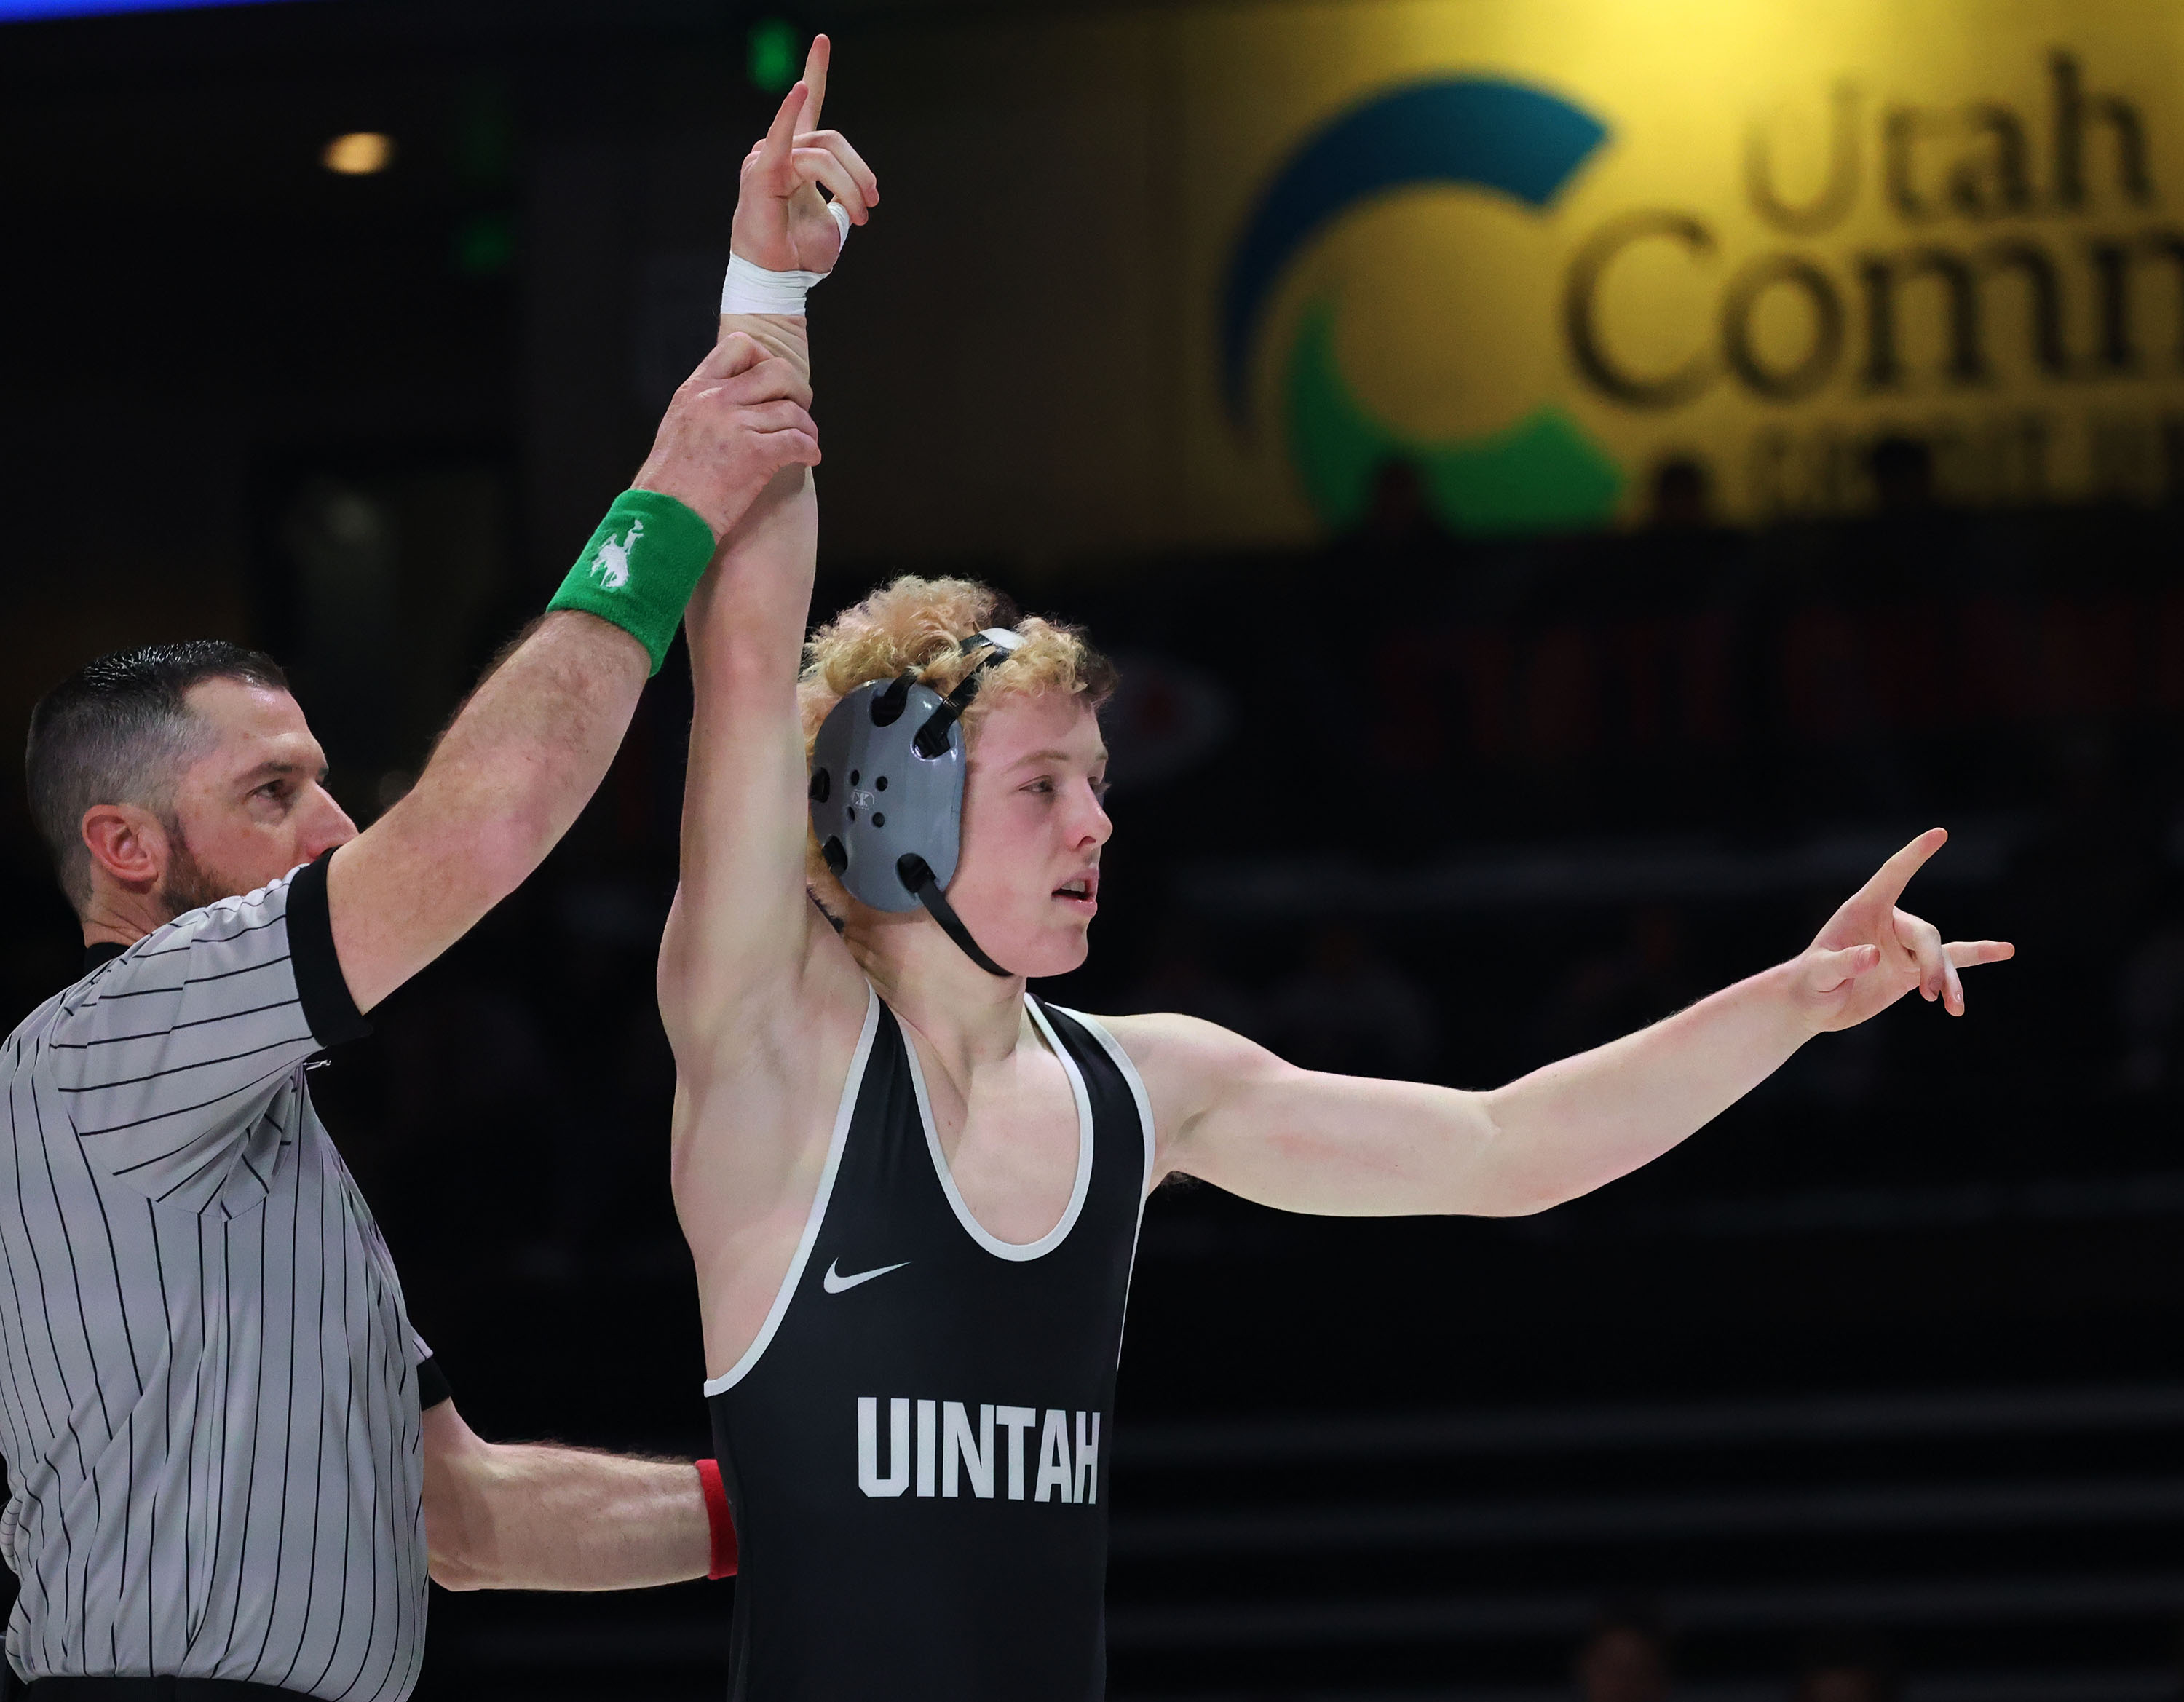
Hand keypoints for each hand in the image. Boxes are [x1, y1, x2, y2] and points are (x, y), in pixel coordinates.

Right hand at [634, 333, 820, 537]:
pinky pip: (798, 441)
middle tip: (799, 408)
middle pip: (776, 370)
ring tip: (807, 441)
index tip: (771, 383)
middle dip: (797, 388)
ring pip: (792, 410)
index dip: (764, 359)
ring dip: (807, 427)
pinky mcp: (755, 454)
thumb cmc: (671, 481)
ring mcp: (737, 425)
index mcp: (696, 389)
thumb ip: (707, 404)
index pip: (739, 346)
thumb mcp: (679, 425)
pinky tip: (810, 457)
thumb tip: (742, 398)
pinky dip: (810, 450)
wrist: (666, 516)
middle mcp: (717, 399)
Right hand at [731, 34, 878, 273]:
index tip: (822, 40)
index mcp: (797, 158)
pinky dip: (788, 111)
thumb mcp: (833, 224)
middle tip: (873, 205)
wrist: (781, 279)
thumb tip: (856, 199)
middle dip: (860, 172)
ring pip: (822, 153)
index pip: (810, 109)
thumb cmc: (800, 254)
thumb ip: (841, 201)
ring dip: (850, 184)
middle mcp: (779, 151)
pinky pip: (781, 139)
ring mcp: (768, 158)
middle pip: (831, 139)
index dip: (817, 73)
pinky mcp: (762, 172)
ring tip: (861, 215)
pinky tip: (800, 89)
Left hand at [1792, 828, 2014, 1031]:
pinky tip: (2005, 951)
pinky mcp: (1913, 971)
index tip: (1939, 834)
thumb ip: (1843, 962)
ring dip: (1951, 980)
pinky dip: (1977, 958)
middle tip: (1931, 993)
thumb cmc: (1809, 983)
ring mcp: (1904, 947)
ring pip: (1942, 954)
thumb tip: (1875, 955)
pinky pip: (1951, 962)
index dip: (1914, 855)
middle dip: (1933, 962)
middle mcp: (1889, 923)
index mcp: (1863, 910)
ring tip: (1954, 1007)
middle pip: (1925, 933)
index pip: (1893, 875)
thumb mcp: (1817, 974)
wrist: (1813, 1006)